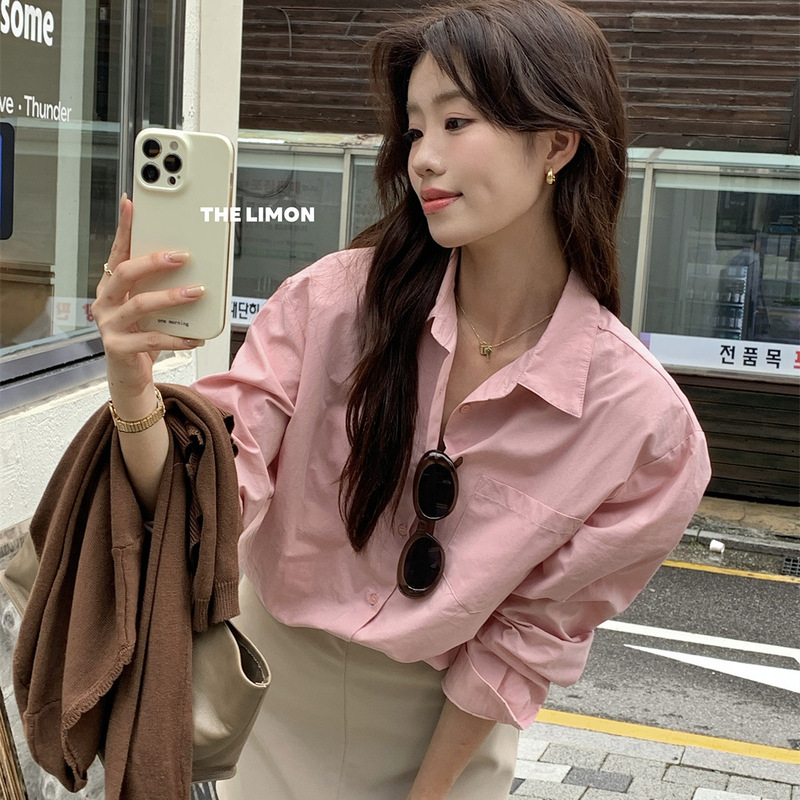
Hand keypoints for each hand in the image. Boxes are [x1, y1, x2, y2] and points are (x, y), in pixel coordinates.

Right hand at [92, 194, 205, 407]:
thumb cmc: (143, 334)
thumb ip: (161, 286)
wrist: (131, 374)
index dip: (124, 228)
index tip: (132, 204)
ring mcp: (108, 325)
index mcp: (112, 286)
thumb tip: (190, 263)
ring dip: (172, 297)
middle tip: (182, 256)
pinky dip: (176, 338)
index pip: (118, 251)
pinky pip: (150, 339)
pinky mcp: (118, 347)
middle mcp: (105, 301)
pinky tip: (195, 336)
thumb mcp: (152, 306)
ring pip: (140, 304)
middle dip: (154, 261)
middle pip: (125, 273)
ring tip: (197, 292)